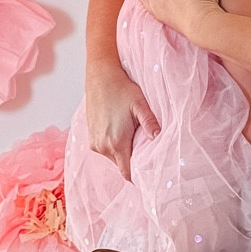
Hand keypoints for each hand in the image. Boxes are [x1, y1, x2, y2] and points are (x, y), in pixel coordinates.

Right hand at [85, 61, 157, 181]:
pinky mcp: (90, 137)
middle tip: (145, 149)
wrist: (100, 76)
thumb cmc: (121, 88)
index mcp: (116, 142)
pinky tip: (121, 130)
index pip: (127, 172)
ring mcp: (94, 142)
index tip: (149, 174)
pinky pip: (105, 149)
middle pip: (121, 165)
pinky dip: (114, 145)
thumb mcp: (140, 105)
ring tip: (133, 135)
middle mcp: (102, 146)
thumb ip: (150, 124)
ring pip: (113, 157)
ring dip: (123, 151)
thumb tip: (159, 138)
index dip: (138, 176)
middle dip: (133, 160)